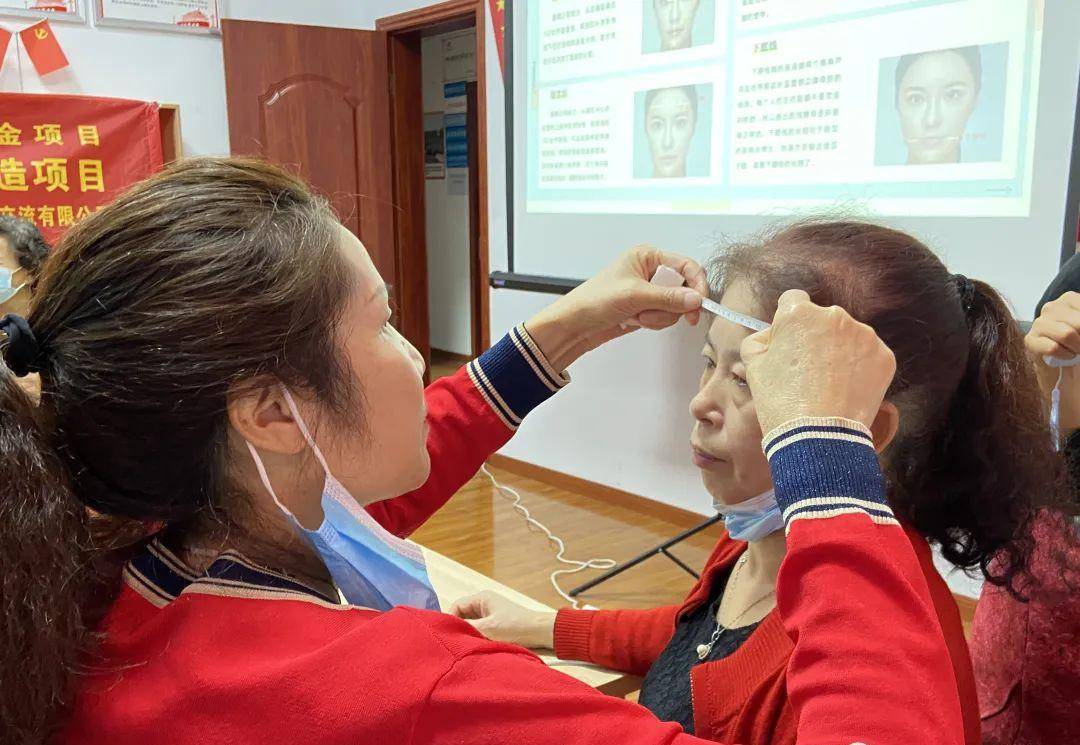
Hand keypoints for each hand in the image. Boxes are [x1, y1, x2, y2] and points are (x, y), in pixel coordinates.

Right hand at [447, 590, 556, 648]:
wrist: (539, 632)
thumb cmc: (515, 626)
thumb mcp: (488, 628)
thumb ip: (467, 629)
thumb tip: (449, 633)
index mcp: (482, 598)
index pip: (456, 606)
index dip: (449, 619)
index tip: (446, 635)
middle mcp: (485, 604)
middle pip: (462, 616)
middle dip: (459, 628)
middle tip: (453, 642)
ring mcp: (490, 614)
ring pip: (471, 625)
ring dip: (468, 634)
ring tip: (464, 646)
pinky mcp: (496, 626)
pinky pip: (479, 630)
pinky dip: (476, 638)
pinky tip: (475, 647)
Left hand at [524, 246, 707, 370]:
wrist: (575, 325)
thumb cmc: (594, 300)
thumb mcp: (634, 296)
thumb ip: (668, 298)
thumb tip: (696, 299)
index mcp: (647, 256)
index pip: (686, 265)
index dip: (696, 284)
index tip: (700, 303)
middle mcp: (651, 270)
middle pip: (684, 288)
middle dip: (671, 305)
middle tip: (663, 313)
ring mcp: (649, 291)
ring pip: (676, 306)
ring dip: (659, 316)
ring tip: (638, 316)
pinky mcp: (647, 308)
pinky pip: (665, 317)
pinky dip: (654, 322)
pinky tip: (635, 321)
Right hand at [741, 290, 896, 433]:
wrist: (818, 436)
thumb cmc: (779, 401)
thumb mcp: (753, 366)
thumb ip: (760, 339)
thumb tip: (772, 335)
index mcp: (799, 313)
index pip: (793, 299)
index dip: (788, 321)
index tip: (789, 341)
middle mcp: (835, 316)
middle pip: (822, 320)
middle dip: (815, 337)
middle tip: (807, 369)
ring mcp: (864, 335)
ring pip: (847, 336)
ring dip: (839, 351)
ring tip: (829, 383)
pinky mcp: (884, 356)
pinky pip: (867, 355)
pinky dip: (859, 368)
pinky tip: (846, 388)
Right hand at [1026, 291, 1079, 432]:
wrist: (1065, 373)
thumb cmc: (1078, 350)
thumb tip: (1078, 334)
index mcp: (1069, 299)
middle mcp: (1051, 307)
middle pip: (1078, 323)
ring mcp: (1038, 323)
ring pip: (1066, 334)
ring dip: (1077, 349)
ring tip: (1076, 354)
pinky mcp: (1029, 340)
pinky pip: (1052, 348)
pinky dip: (1064, 356)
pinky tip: (1065, 358)